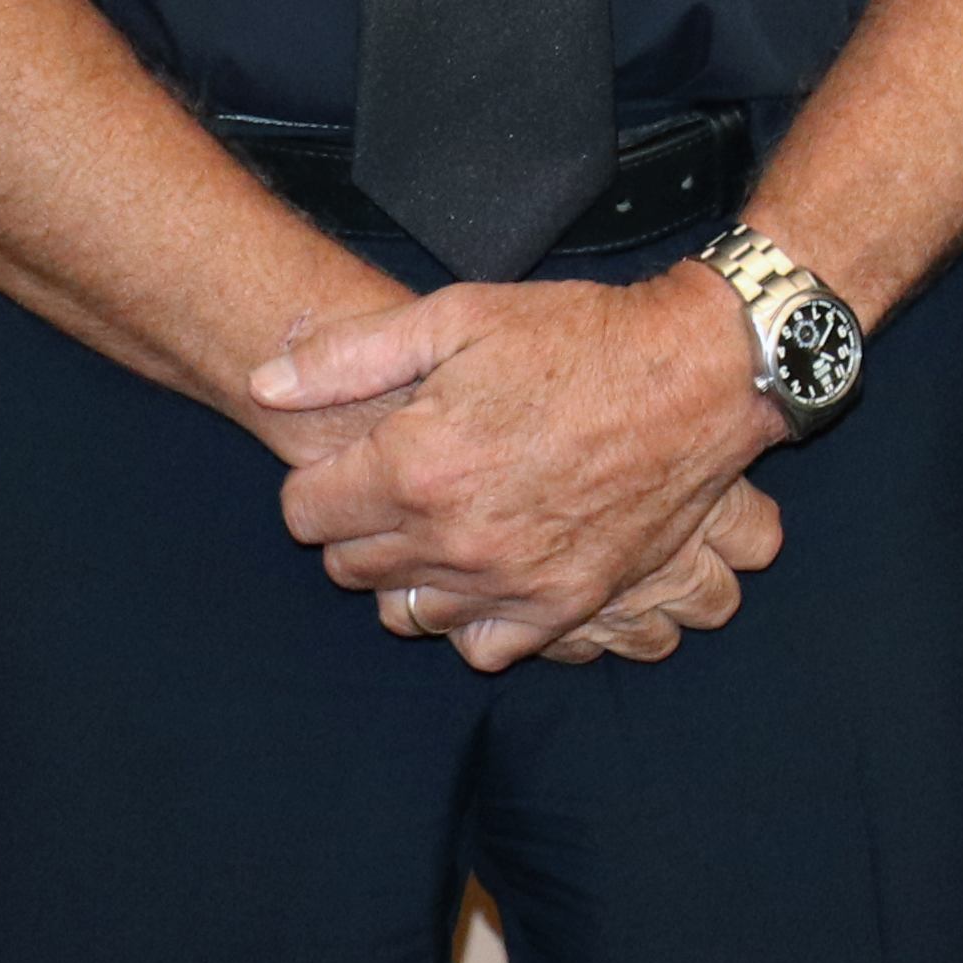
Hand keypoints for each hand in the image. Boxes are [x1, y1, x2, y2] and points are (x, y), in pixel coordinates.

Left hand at [254, 266, 785, 674]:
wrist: (698, 373)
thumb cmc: (580, 337)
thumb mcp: (458, 316)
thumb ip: (349, 356)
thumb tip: (264, 384)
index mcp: (415, 466)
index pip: (303, 513)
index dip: (320, 479)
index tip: (356, 457)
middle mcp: (454, 538)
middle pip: (348, 566)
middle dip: (359, 523)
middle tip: (403, 479)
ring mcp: (511, 579)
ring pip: (404, 611)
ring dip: (408, 572)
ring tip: (442, 522)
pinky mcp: (565, 603)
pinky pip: (481, 646)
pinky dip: (470, 616)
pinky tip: (485, 568)